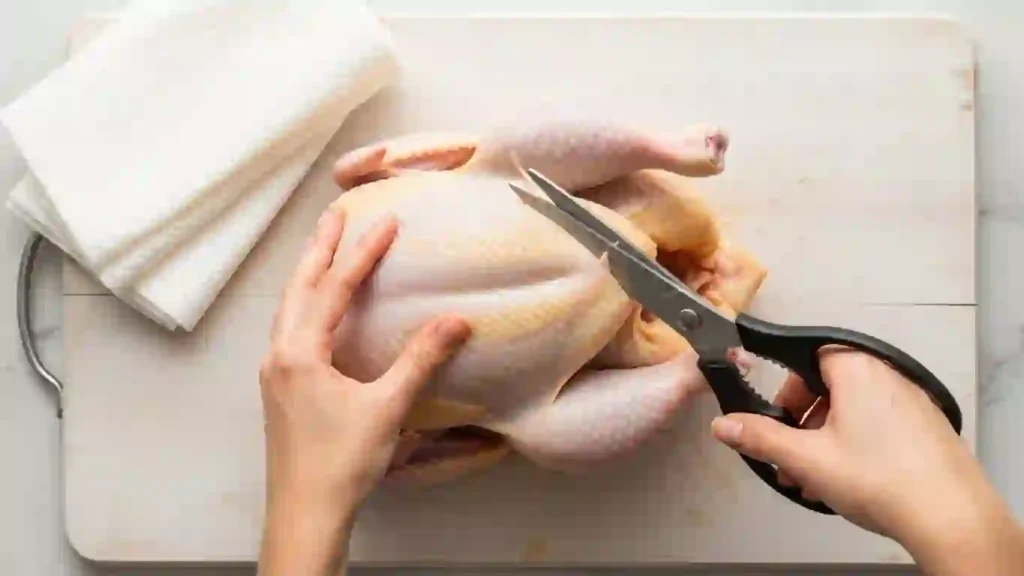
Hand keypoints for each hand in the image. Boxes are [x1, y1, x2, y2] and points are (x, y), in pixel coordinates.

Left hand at [257, 205, 470, 575]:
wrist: (305, 513)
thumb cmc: (342, 462)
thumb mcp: (387, 407)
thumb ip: (420, 359)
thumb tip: (457, 320)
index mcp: (299, 353)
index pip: (332, 290)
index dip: (362, 255)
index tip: (385, 222)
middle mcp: (280, 356)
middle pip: (298, 289)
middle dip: (318, 250)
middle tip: (334, 214)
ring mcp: (276, 374)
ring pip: (288, 310)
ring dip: (307, 275)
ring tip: (323, 249)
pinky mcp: (281, 391)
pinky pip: (289, 331)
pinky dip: (304, 306)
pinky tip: (317, 312)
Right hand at [709, 348, 1023, 574]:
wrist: (949, 516)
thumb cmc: (880, 478)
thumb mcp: (805, 458)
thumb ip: (759, 438)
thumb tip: (724, 425)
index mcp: (856, 369)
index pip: (805, 358)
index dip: (786, 391)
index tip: (776, 420)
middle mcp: (887, 376)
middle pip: (828, 387)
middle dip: (803, 423)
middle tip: (791, 457)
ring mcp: (912, 402)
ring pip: (853, 411)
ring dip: (826, 440)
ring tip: (815, 480)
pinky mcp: (927, 428)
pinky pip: (879, 426)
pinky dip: (857, 446)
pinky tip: (848, 482)